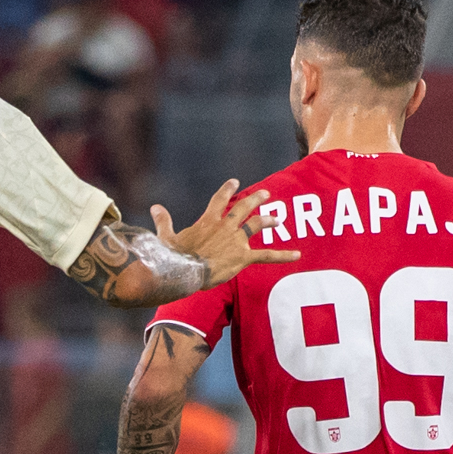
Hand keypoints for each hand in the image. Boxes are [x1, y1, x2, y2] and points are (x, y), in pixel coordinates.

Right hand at [151, 179, 300, 288]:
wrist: (183, 272)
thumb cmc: (173, 256)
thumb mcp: (166, 236)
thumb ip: (164, 220)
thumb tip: (155, 207)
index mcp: (208, 221)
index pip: (220, 199)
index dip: (228, 189)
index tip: (235, 182)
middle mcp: (225, 226)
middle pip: (243, 207)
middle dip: (255, 199)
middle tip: (265, 194)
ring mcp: (235, 241)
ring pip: (256, 225)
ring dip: (268, 220)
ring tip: (278, 218)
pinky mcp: (242, 257)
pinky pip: (267, 255)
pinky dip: (283, 255)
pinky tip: (297, 255)